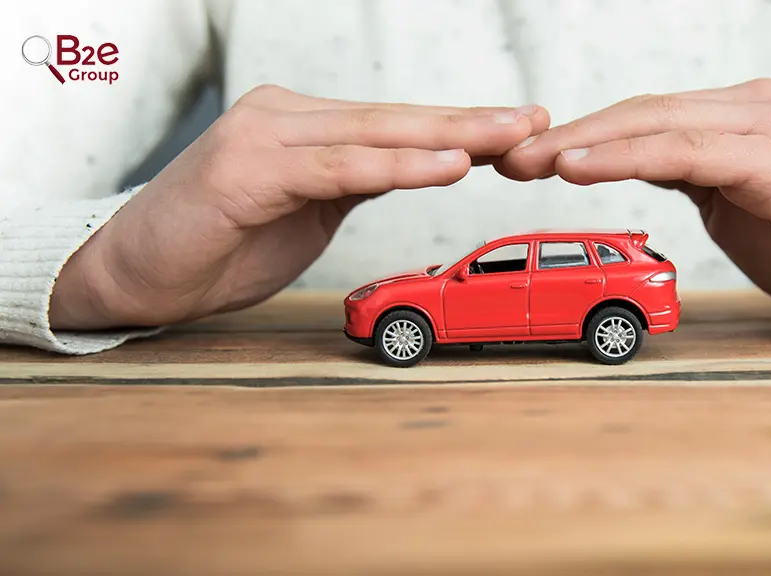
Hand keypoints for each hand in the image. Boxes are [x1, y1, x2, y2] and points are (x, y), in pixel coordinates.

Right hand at [50, 85, 548, 328]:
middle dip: (472, 124)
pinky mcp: (248, 169)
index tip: (519, 130)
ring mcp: (265, 136)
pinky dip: (396, 167)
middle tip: (536, 121)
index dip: (460, 128)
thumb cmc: (221, 245)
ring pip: (376, 135)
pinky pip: (339, 168)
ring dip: (449, 139)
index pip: (397, 125)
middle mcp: (287, 116)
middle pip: (398, 120)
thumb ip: (353, 183)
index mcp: (306, 126)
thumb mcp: (307, 212)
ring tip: (510, 137)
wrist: (135, 274)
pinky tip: (446, 166)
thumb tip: (415, 166)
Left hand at [500, 79, 770, 332]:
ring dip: (584, 144)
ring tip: (529, 163)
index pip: (639, 119)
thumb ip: (683, 173)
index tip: (519, 159)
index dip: (577, 137)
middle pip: (638, 114)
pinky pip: (687, 150)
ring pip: (655, 124)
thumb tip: (624, 162)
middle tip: (504, 158)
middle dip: (566, 138)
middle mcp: (746, 108)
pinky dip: (628, 156)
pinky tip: (579, 168)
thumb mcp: (727, 202)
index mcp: (730, 118)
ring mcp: (764, 125)